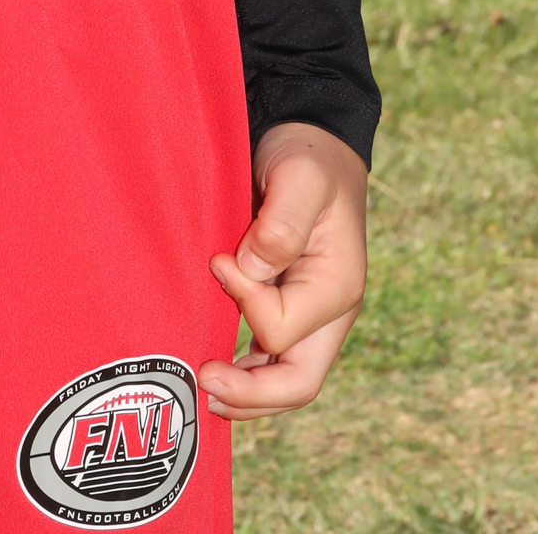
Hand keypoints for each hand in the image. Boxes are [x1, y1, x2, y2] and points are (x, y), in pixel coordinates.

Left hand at [203, 124, 367, 418]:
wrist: (311, 142)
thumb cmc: (307, 157)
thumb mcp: (299, 176)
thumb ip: (281, 224)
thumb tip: (250, 269)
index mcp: (337, 286)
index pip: (283, 329)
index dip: (245, 303)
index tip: (219, 261)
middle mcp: (328, 312)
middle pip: (297, 384)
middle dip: (250, 394)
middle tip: (201, 384)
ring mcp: (310, 315)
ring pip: (283, 382)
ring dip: (244, 394)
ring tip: (199, 389)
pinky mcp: (289, 307)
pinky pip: (271, 360)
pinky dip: (244, 374)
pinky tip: (215, 371)